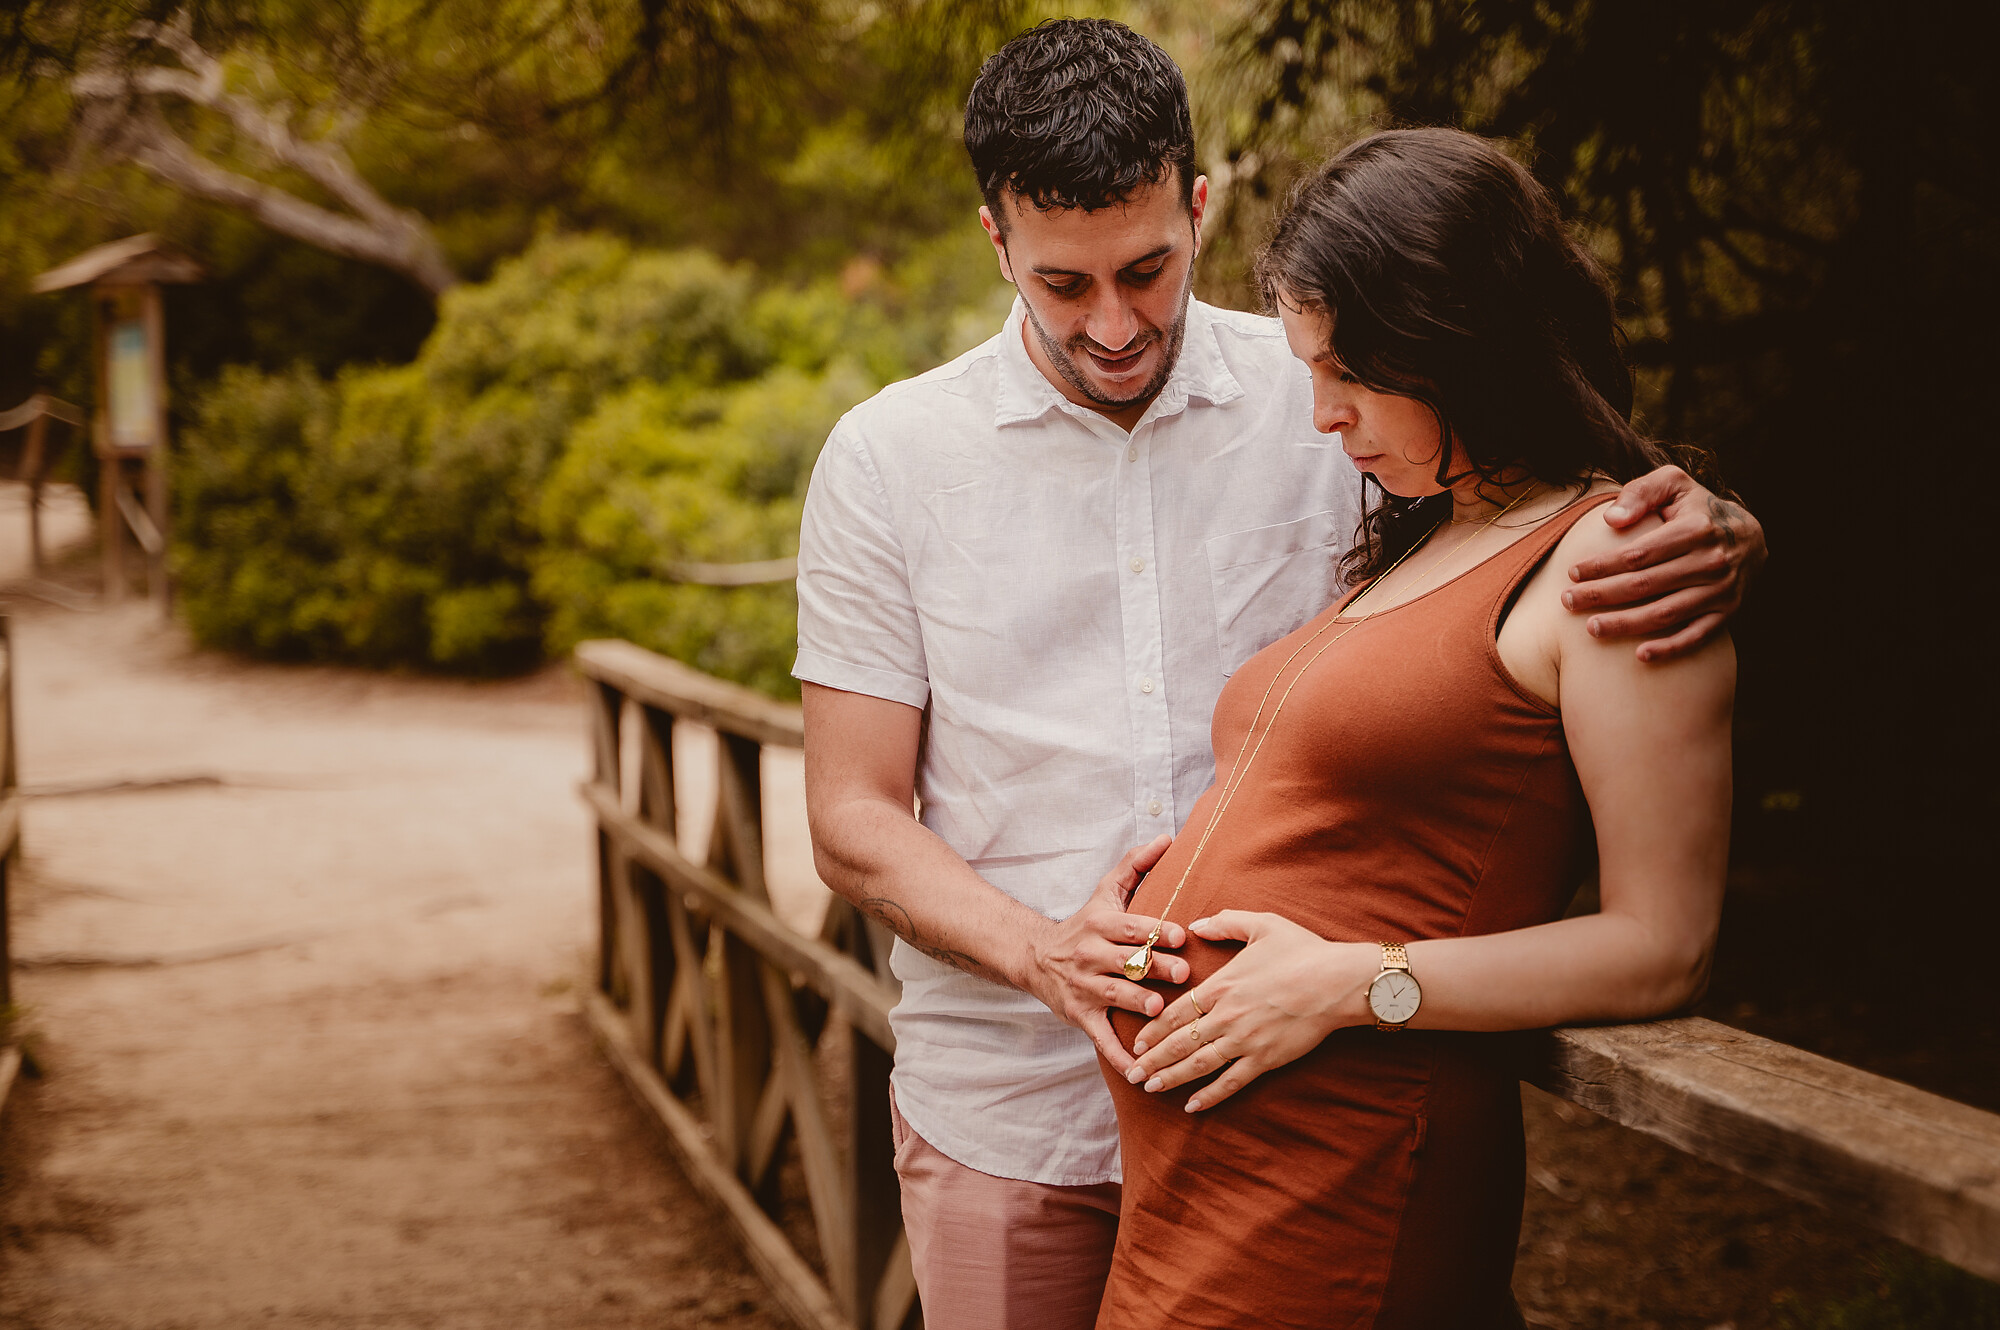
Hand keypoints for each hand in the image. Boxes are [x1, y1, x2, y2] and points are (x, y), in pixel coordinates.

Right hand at [1021, 835, 1189, 1075]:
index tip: (1180, 935)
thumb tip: (1167, 837)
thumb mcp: (1106, 891)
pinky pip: (1101, 1039)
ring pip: (1114, 996)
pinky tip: (1141, 1072)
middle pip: (1127, 961)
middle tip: (1184, 974)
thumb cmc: (1085, 923)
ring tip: (1158, 1011)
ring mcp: (1085, 988)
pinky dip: (1120, 1057)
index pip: (1131, 926)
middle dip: (1155, 968)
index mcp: (1102, 925)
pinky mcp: (1081, 1016)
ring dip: (1136, 1005)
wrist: (1036, 957)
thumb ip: (1136, 864)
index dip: (1155, 930)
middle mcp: (1091, 955)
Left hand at [1124, 911, 1374, 1110]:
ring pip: (1199, 1065)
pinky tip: (1193, 1105)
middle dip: (1152, 1060)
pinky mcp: (1266, 1059)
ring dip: (1171, 1078)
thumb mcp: (1262, 924)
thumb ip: (1225, 922)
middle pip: (1179, 1042)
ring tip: (1150, 1088)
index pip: (1176, 1012)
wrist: (1338, 982)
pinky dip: (1210, 1095)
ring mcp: (1246, 1040)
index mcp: (1222, 985)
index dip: (1153, 1029)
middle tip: (1131, 1074)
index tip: (1135, 1041)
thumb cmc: (1303, 950)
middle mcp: (1227, 1016)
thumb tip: (1195, 924)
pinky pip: (1232, 1081)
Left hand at [1563, 465, 1766, 661]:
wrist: (1751, 537)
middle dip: (1602, 595)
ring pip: (1665, 613)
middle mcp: (1711, 561)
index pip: (1639, 554)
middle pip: (1645, 585)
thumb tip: (1611, 519)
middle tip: (1568, 601)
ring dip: (1625, 624)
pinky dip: (1670, 648)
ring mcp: (1721, 591)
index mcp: (1696, 529)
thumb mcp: (1674, 484)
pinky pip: (1697, 636)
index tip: (1573, 573)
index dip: (1603, 565)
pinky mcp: (1727, 613)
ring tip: (1590, 628)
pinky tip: (1639, 655)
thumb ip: (1642, 493)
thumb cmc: (1698, 508)